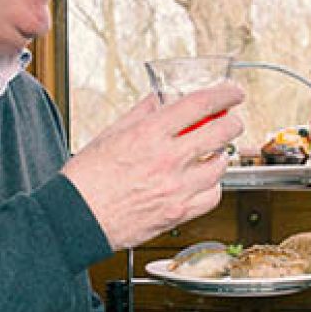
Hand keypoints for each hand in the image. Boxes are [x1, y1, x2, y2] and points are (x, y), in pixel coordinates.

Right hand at [63, 83, 244, 249]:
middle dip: (232, 122)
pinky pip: (212, 196)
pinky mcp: (178, 213)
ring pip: (221, 165)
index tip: (233, 92)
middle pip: (221, 132)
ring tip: (210, 153)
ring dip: (221, 154)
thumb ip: (142, 114)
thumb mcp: (110, 134)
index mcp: (149, 134)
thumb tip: (161, 99)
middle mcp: (167, 160)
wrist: (77, 219)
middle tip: (230, 121)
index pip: (200, 104)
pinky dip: (212, 185)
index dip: (224, 94)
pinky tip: (202, 180)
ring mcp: (175, 189)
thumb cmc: (86, 179)